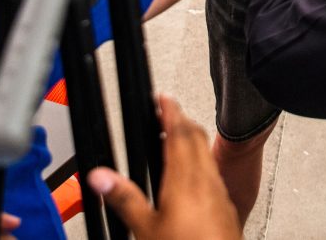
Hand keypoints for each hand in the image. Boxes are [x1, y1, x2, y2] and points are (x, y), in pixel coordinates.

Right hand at [87, 95, 238, 239]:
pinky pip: (212, 172)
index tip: (162, 98)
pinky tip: (193, 175)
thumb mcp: (146, 228)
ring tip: (177, 136)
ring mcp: (219, 192)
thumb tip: (100, 176)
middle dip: (181, 120)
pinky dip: (200, 161)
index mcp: (184, 180)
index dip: (170, 111)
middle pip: (196, 138)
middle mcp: (206, 180)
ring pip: (206, 154)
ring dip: (192, 139)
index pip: (178, 133)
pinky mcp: (225, 206)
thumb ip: (124, 199)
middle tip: (167, 111)